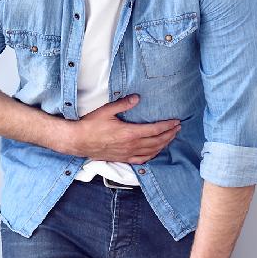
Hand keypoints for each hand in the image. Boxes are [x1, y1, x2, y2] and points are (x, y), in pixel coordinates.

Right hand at [59, 94, 180, 163]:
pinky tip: (155, 152)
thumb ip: (123, 104)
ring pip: (151, 151)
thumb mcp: (107, 110)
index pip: (154, 130)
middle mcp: (131, 145)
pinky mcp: (122, 159)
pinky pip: (142, 160)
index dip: (167, 126)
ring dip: (164, 145)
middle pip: (156, 142)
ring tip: (171, 138)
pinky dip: (152, 155)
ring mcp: (127, 154)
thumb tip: (137, 98)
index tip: (176, 121)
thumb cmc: (91, 125)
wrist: (78, 141)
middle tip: (178, 128)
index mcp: (129, 133)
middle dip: (169, 134)